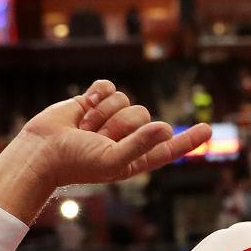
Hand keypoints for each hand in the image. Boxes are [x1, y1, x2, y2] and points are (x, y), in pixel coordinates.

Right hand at [0, 80, 210, 222]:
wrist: (42, 150)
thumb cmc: (76, 164)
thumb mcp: (113, 161)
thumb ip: (141, 146)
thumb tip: (167, 128)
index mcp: (136, 158)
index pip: (168, 148)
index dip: (187, 139)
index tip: (207, 129)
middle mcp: (127, 137)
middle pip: (143, 115)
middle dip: (118, 124)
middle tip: (96, 139)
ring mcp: (111, 118)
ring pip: (125, 99)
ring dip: (102, 113)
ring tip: (84, 129)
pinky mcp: (94, 101)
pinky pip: (108, 87)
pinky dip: (96, 96)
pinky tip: (83, 109)